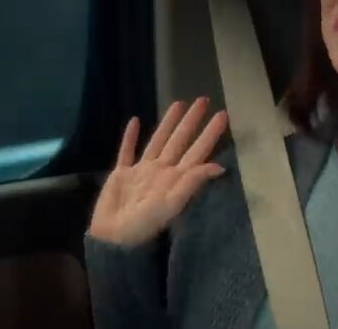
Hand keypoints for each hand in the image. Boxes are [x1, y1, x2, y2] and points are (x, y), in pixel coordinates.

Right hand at [87, 97, 228, 246]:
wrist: (114, 238)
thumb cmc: (144, 224)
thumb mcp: (171, 204)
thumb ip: (192, 183)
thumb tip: (219, 167)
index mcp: (175, 177)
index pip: (197, 150)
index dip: (209, 134)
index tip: (222, 115)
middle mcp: (161, 171)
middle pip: (179, 140)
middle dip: (191, 121)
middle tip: (203, 100)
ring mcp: (141, 171)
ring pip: (158, 141)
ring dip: (168, 123)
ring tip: (177, 104)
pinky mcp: (122, 174)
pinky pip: (127, 151)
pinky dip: (130, 137)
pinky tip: (135, 121)